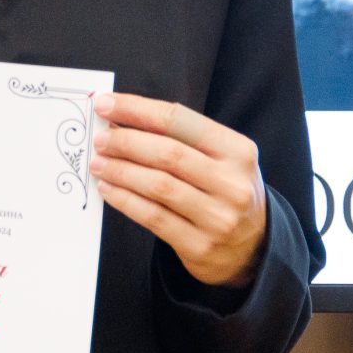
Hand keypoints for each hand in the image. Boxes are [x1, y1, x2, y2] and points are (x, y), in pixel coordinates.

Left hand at [89, 92, 266, 288]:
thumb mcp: (220, 157)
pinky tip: (108, 190)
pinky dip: (125, 200)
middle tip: (100, 138)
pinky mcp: (200, 246)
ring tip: (98, 163)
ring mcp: (218, 218)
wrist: (254, 248)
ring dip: (121, 171)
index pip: (179, 120)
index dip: (137, 110)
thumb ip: (179, 138)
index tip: (105, 104)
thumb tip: (120, 119)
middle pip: (168, 154)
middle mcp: (232, 183)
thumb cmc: (224, 190)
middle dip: (125, 142)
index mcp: (238, 151)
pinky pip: (153, 217)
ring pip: (158, 186)